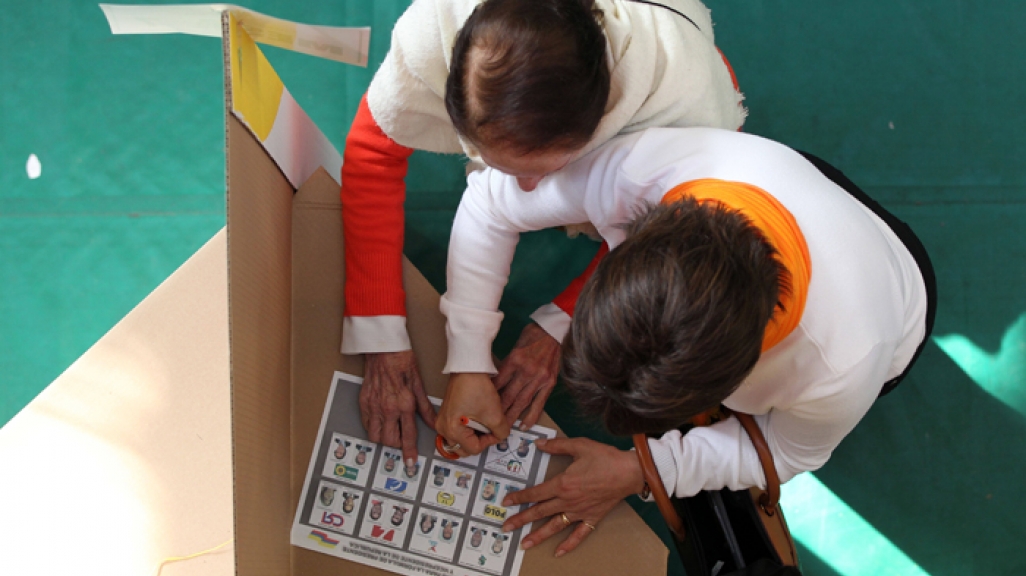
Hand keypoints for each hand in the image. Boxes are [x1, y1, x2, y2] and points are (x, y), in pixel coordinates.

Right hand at [360, 350, 436, 466]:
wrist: (383, 349)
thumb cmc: (403, 362)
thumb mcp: (418, 384)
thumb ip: (425, 408)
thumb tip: (434, 423)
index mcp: (404, 405)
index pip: (407, 436)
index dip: (409, 452)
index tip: (410, 462)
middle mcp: (387, 409)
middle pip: (389, 440)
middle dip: (396, 443)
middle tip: (400, 437)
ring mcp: (373, 406)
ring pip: (374, 436)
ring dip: (383, 437)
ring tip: (390, 430)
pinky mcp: (363, 402)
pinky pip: (365, 423)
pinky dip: (372, 426)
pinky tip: (379, 420)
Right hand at [436, 373, 511, 456]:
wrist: (468, 369)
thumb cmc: (478, 389)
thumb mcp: (494, 415)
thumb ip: (501, 432)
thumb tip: (500, 436)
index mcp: (452, 431)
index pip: (474, 449)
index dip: (489, 441)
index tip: (497, 429)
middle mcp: (442, 430)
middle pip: (465, 448)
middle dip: (480, 440)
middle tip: (490, 428)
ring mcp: (442, 422)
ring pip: (462, 440)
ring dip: (475, 435)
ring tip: (484, 421)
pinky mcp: (446, 415)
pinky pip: (458, 430)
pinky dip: (469, 428)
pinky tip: (477, 417)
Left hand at [494, 323, 560, 429]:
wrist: (553, 330)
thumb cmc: (533, 335)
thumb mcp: (515, 346)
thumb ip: (507, 364)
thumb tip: (496, 380)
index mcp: (515, 360)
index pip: (498, 382)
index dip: (489, 396)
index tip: (481, 406)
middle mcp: (527, 371)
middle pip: (508, 395)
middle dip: (498, 411)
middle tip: (488, 423)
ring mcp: (539, 378)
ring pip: (522, 402)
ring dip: (512, 416)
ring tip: (503, 428)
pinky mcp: (549, 383)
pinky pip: (539, 403)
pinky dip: (532, 416)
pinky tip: (524, 425)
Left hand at [501, 437, 644, 556]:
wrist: (629, 472)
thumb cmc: (605, 457)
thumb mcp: (579, 445)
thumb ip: (557, 445)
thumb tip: (538, 443)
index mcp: (562, 483)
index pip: (535, 493)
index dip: (519, 497)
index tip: (507, 502)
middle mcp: (568, 501)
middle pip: (540, 512)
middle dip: (521, 520)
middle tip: (506, 527)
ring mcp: (579, 512)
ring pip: (554, 526)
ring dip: (538, 535)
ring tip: (524, 544)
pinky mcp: (592, 517)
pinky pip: (579, 535)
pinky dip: (569, 545)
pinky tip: (559, 552)